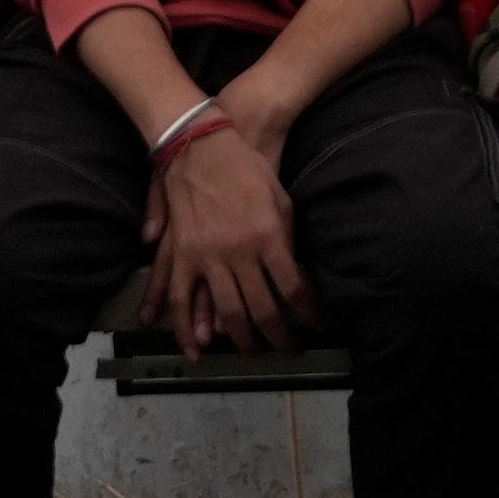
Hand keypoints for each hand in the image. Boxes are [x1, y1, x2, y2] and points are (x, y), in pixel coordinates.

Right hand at [146, 103, 306, 351]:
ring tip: (254, 353)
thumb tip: (292, 277)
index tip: (318, 325)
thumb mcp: (281, 200)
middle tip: (290, 350)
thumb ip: (287, 240)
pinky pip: (181, 300)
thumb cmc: (248, 168)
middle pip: (263, 311)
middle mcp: (238, 252)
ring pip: (225, 314)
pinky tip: (195, 353)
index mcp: (269, 237)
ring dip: (242, 341)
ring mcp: (206, 256)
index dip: (310, 314)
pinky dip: (185, 330)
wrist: (201, 144)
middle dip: (280, 338)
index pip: (295, 289)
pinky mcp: (181, 255)